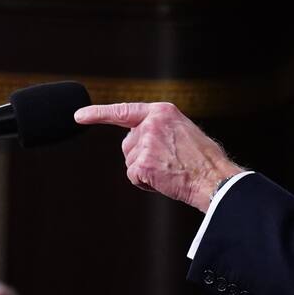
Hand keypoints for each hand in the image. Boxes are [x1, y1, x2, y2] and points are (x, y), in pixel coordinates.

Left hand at [74, 102, 242, 210]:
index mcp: (163, 112)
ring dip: (146, 171)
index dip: (98, 114)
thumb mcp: (184, 131)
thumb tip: (140, 139)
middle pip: (128, 144)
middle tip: (170, 163)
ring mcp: (145, 143)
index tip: (79, 116)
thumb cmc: (205, 159)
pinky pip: (134, 176)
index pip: (123, 111)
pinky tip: (165, 180)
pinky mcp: (142, 163)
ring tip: (172, 171)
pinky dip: (147, 183)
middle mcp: (151, 124)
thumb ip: (161, 129)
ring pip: (131, 161)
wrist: (215, 178)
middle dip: (141, 156)